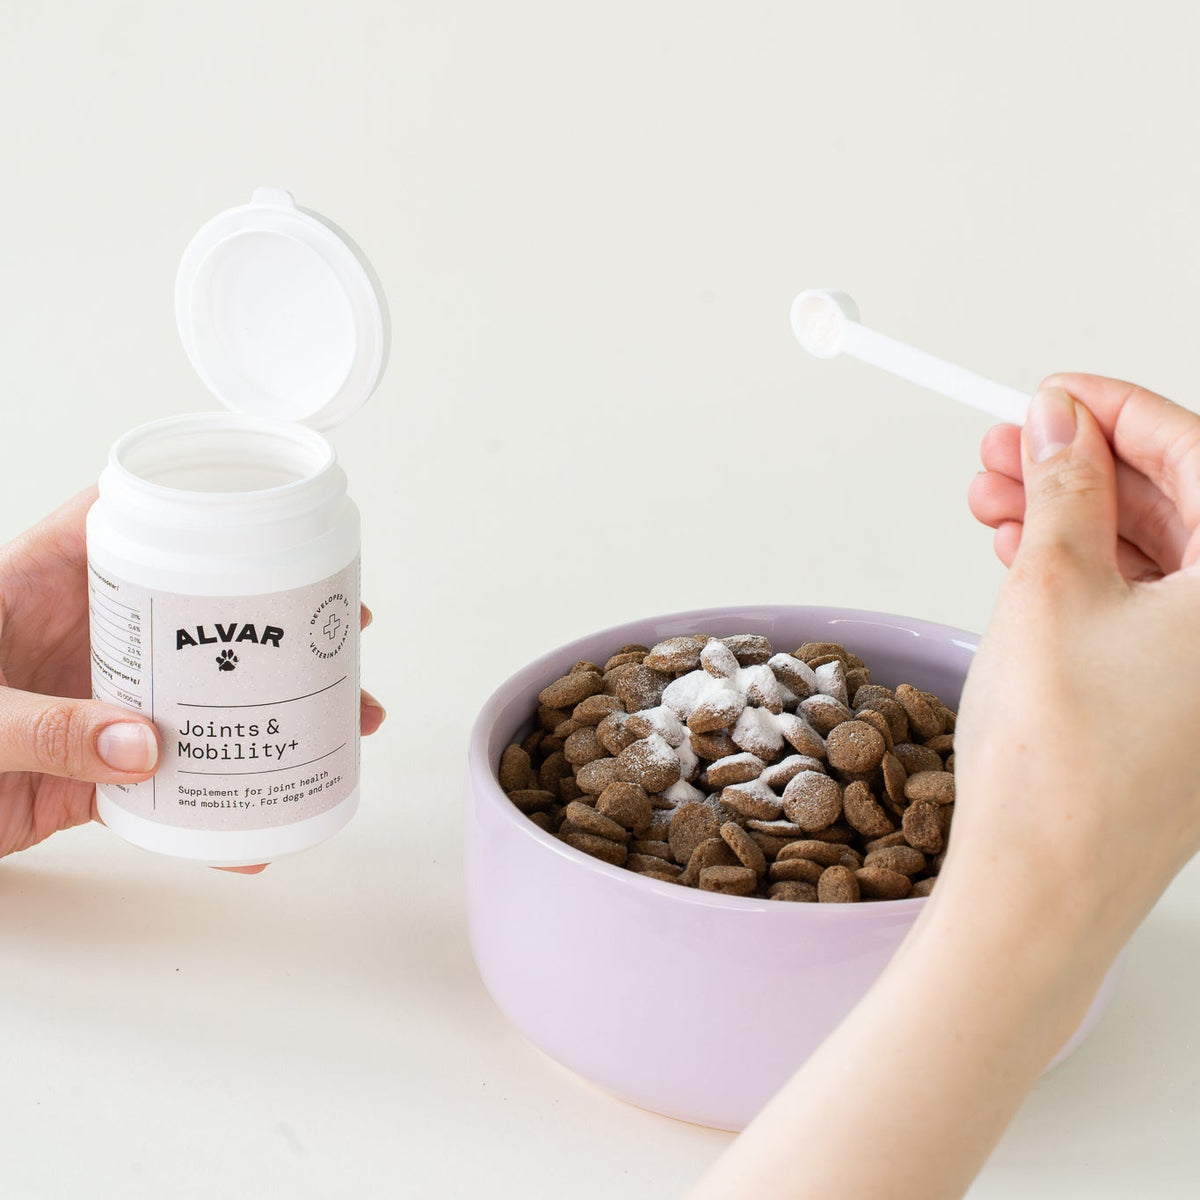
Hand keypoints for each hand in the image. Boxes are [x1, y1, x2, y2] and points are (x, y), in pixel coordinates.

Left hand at [0, 489, 385, 864]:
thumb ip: (43, 726)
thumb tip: (146, 742)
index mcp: (35, 590)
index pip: (122, 522)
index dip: (198, 509)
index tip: (270, 516)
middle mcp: (77, 643)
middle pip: (192, 615)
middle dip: (271, 622)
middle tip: (337, 630)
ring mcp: (91, 711)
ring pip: (198, 703)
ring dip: (269, 718)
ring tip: (339, 725)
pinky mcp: (88, 779)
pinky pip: (167, 794)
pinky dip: (215, 817)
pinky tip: (257, 834)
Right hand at [688, 379, 1199, 1199]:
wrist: (1042, 889)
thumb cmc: (1060, 766)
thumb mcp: (1050, 590)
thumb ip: (1063, 488)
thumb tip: (1056, 423)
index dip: (1116, 410)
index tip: (1051, 393)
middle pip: (1180, 501)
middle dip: (1083, 463)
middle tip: (1003, 449)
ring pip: (1156, 552)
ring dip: (1074, 516)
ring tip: (992, 503)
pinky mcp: (1182, 696)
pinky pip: (1145, 603)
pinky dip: (1085, 569)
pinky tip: (1022, 553)